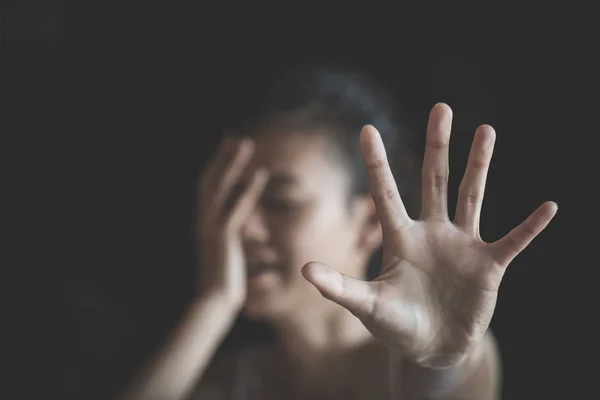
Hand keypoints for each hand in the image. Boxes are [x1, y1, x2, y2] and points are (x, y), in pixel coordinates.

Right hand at [197, 137, 267, 308]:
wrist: (214, 303)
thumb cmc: (222, 281)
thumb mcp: (223, 253)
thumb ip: (226, 235)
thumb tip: (233, 225)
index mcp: (204, 223)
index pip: (207, 188)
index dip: (216, 166)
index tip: (226, 148)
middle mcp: (204, 221)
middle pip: (211, 181)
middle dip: (223, 158)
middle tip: (235, 136)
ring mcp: (212, 228)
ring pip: (221, 188)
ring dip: (234, 164)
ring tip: (246, 143)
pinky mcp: (225, 238)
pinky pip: (237, 208)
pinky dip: (248, 190)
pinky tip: (260, 175)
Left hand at [302, 103, 557, 366]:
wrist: (432, 348)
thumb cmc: (396, 324)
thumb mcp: (367, 306)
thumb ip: (340, 288)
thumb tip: (304, 270)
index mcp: (400, 238)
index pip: (386, 192)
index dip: (377, 162)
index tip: (367, 129)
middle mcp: (431, 232)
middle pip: (433, 179)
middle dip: (437, 144)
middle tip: (441, 107)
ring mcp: (461, 246)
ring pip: (470, 196)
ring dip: (479, 164)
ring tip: (486, 130)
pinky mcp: (488, 266)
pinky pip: (513, 240)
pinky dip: (530, 227)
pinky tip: (548, 207)